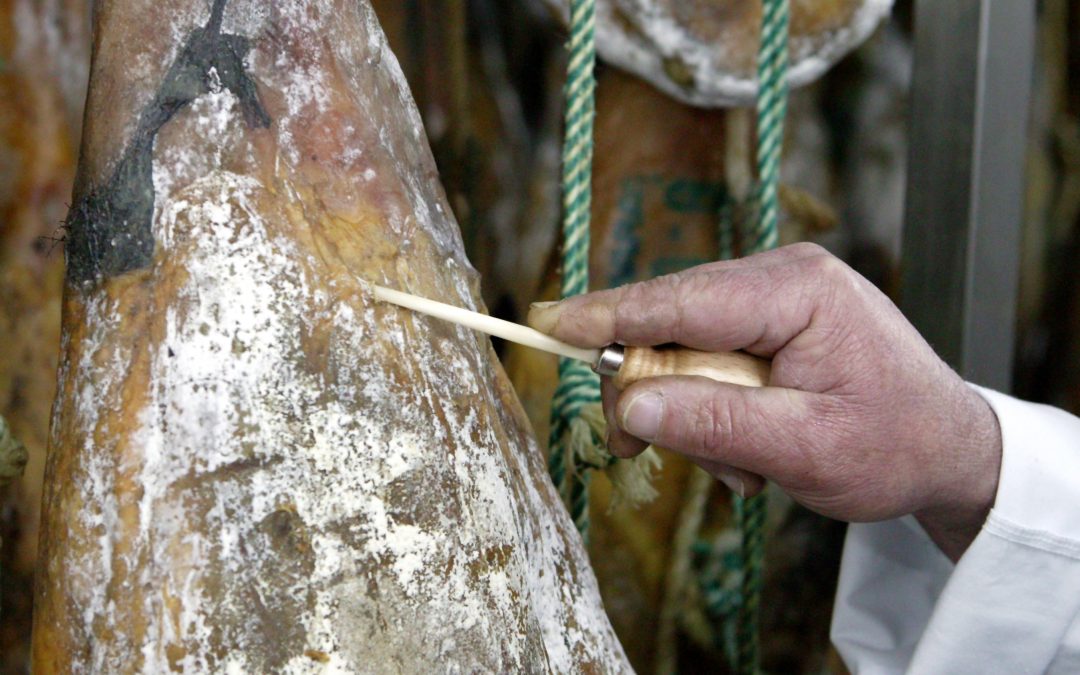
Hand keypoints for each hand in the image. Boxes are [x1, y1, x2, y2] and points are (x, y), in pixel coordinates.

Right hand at [529, 243, 1001, 559]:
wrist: (950, 449)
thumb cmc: (893, 446)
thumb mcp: (803, 448)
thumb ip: (714, 421)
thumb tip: (630, 403)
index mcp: (797, 289)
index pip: (680, 299)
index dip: (608, 315)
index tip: (547, 325)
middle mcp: (781, 275)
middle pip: (670, 322)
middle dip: (652, 390)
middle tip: (634, 450)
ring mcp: (774, 294)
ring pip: (682, 346)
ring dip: (692, 412)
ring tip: (743, 465)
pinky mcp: (768, 320)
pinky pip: (706, 358)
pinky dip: (711, 407)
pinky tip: (749, 447)